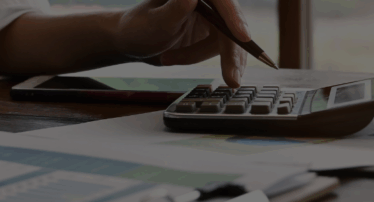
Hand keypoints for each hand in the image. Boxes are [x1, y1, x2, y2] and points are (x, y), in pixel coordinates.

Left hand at [114, 0, 249, 86]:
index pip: (222, 0)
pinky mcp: (211, 30)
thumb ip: (175, 9)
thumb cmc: (137, 28)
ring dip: (199, 55)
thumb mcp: (154, 23)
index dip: (234, 17)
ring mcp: (210, 14)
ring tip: (167, 59)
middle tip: (232, 79)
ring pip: (225, 39)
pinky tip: (172, 58)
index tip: (242, 37)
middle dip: (230, 52)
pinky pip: (217, 48)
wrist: (130, 40)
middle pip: (231, 22)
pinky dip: (197, 57)